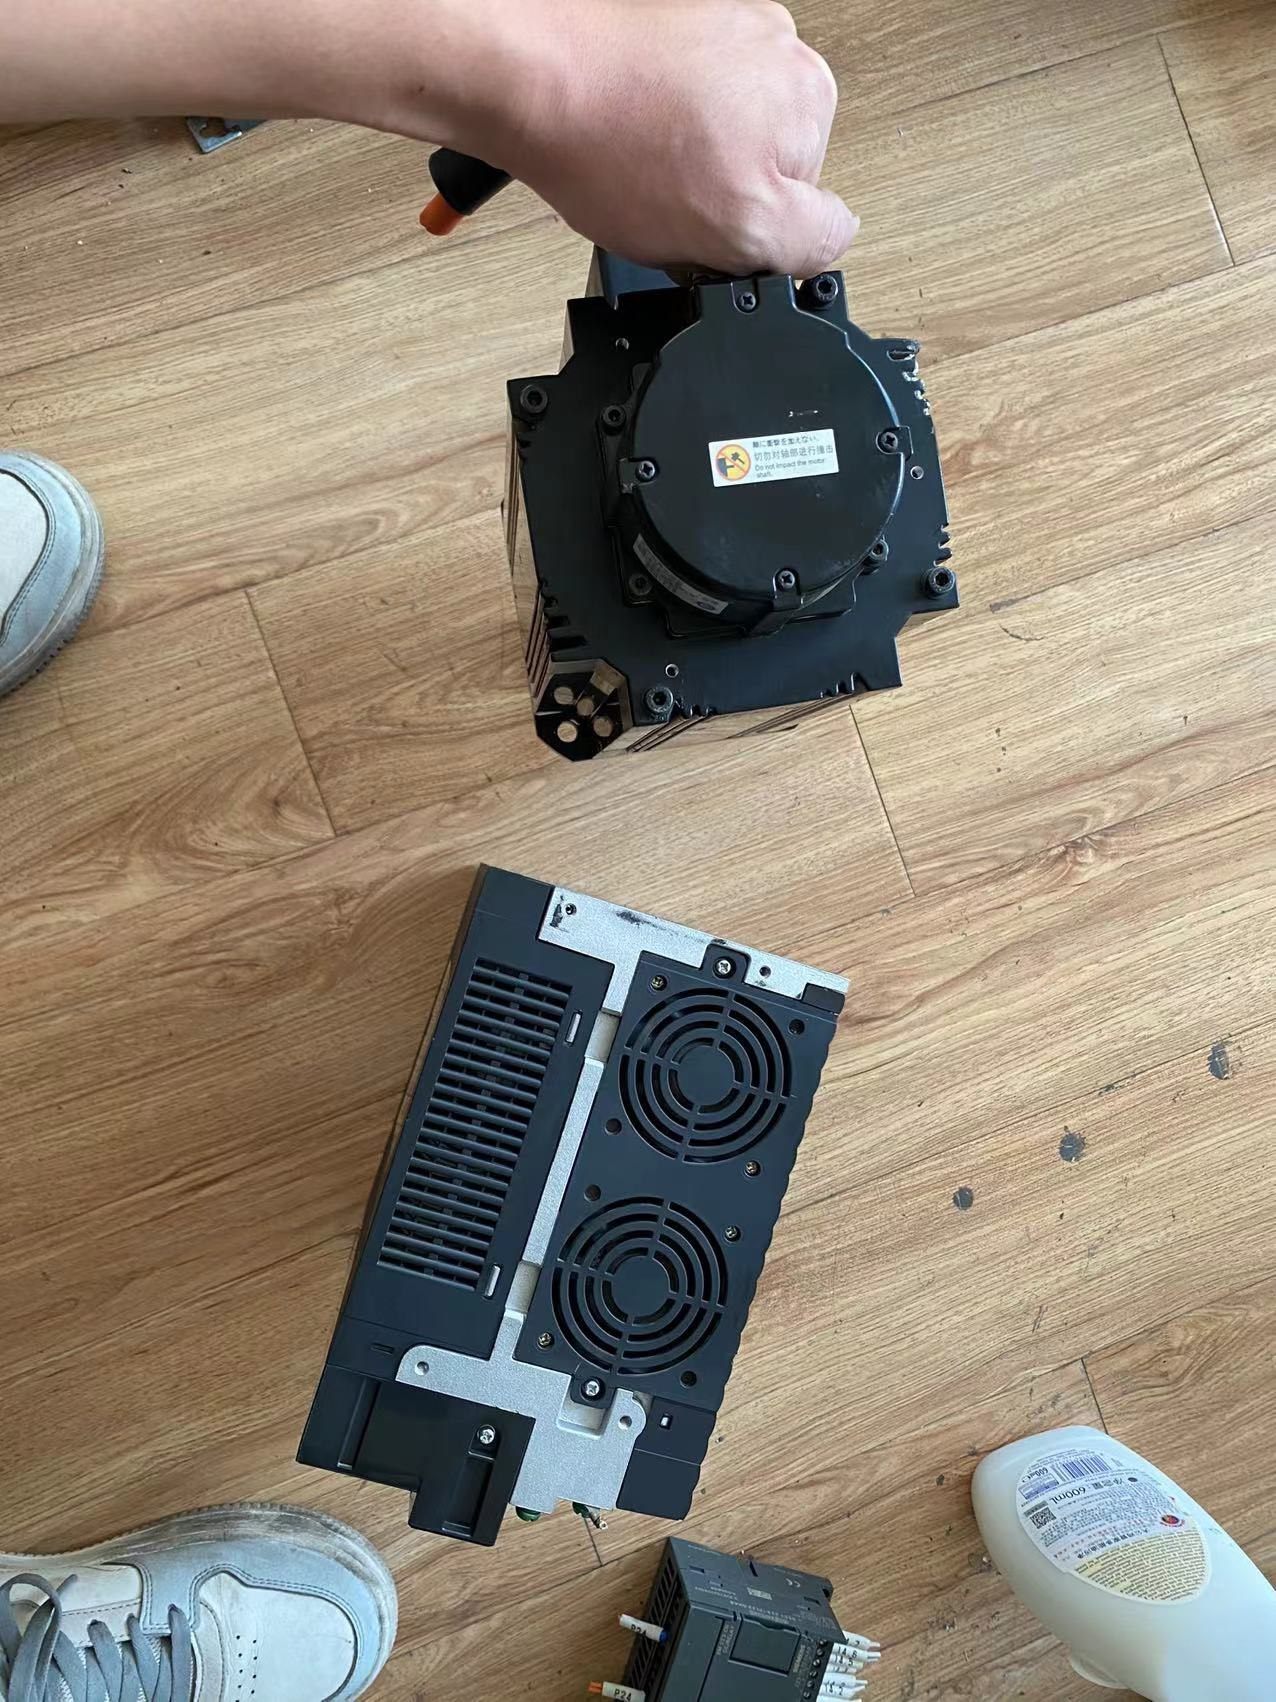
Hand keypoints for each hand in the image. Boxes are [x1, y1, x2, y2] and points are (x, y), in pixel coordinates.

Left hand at [448, 0, 858, 275]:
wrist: (529, 76)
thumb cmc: (612, 143)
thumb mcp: (738, 231)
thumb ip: (809, 241)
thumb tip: (833, 238)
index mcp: (813, 101)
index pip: (810, 206)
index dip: (756, 239)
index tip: (713, 234)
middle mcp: (779, 54)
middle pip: (766, 168)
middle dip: (723, 195)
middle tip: (671, 200)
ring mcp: (725, 31)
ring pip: (721, 136)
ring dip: (686, 160)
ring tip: (639, 162)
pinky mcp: (675, 24)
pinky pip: (679, 100)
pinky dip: (654, 122)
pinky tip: (624, 133)